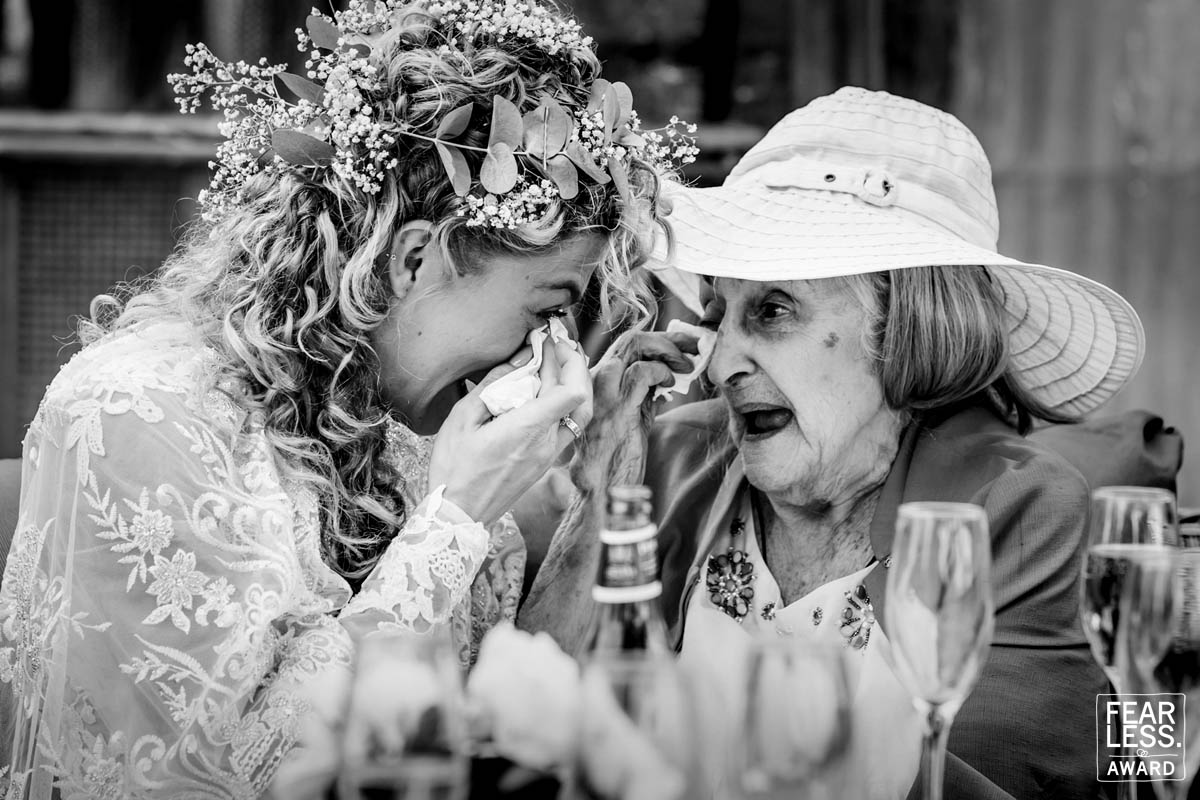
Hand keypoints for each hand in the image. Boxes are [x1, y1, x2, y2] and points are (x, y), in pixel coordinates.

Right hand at [430, 337, 591, 526]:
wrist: (459, 514)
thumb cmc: (454, 467)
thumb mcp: (464, 417)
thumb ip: (496, 383)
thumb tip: (521, 357)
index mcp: (528, 429)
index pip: (571, 391)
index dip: (568, 360)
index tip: (552, 341)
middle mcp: (546, 442)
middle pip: (579, 397)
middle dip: (572, 364)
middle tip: (556, 344)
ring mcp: (549, 455)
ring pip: (579, 414)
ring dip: (574, 384)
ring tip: (557, 362)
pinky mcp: (546, 463)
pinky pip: (567, 426)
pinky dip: (565, 403)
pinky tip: (548, 390)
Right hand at [570, 328, 698, 494]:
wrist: (603, 490)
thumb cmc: (616, 460)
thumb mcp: (631, 419)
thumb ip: (643, 396)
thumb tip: (664, 378)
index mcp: (598, 383)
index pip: (627, 346)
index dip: (659, 339)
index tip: (684, 343)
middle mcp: (595, 381)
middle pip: (631, 339)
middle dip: (668, 338)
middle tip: (694, 345)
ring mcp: (603, 392)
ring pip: (634, 345)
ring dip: (668, 349)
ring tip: (687, 364)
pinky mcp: (616, 407)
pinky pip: (641, 371)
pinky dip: (661, 371)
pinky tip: (670, 384)